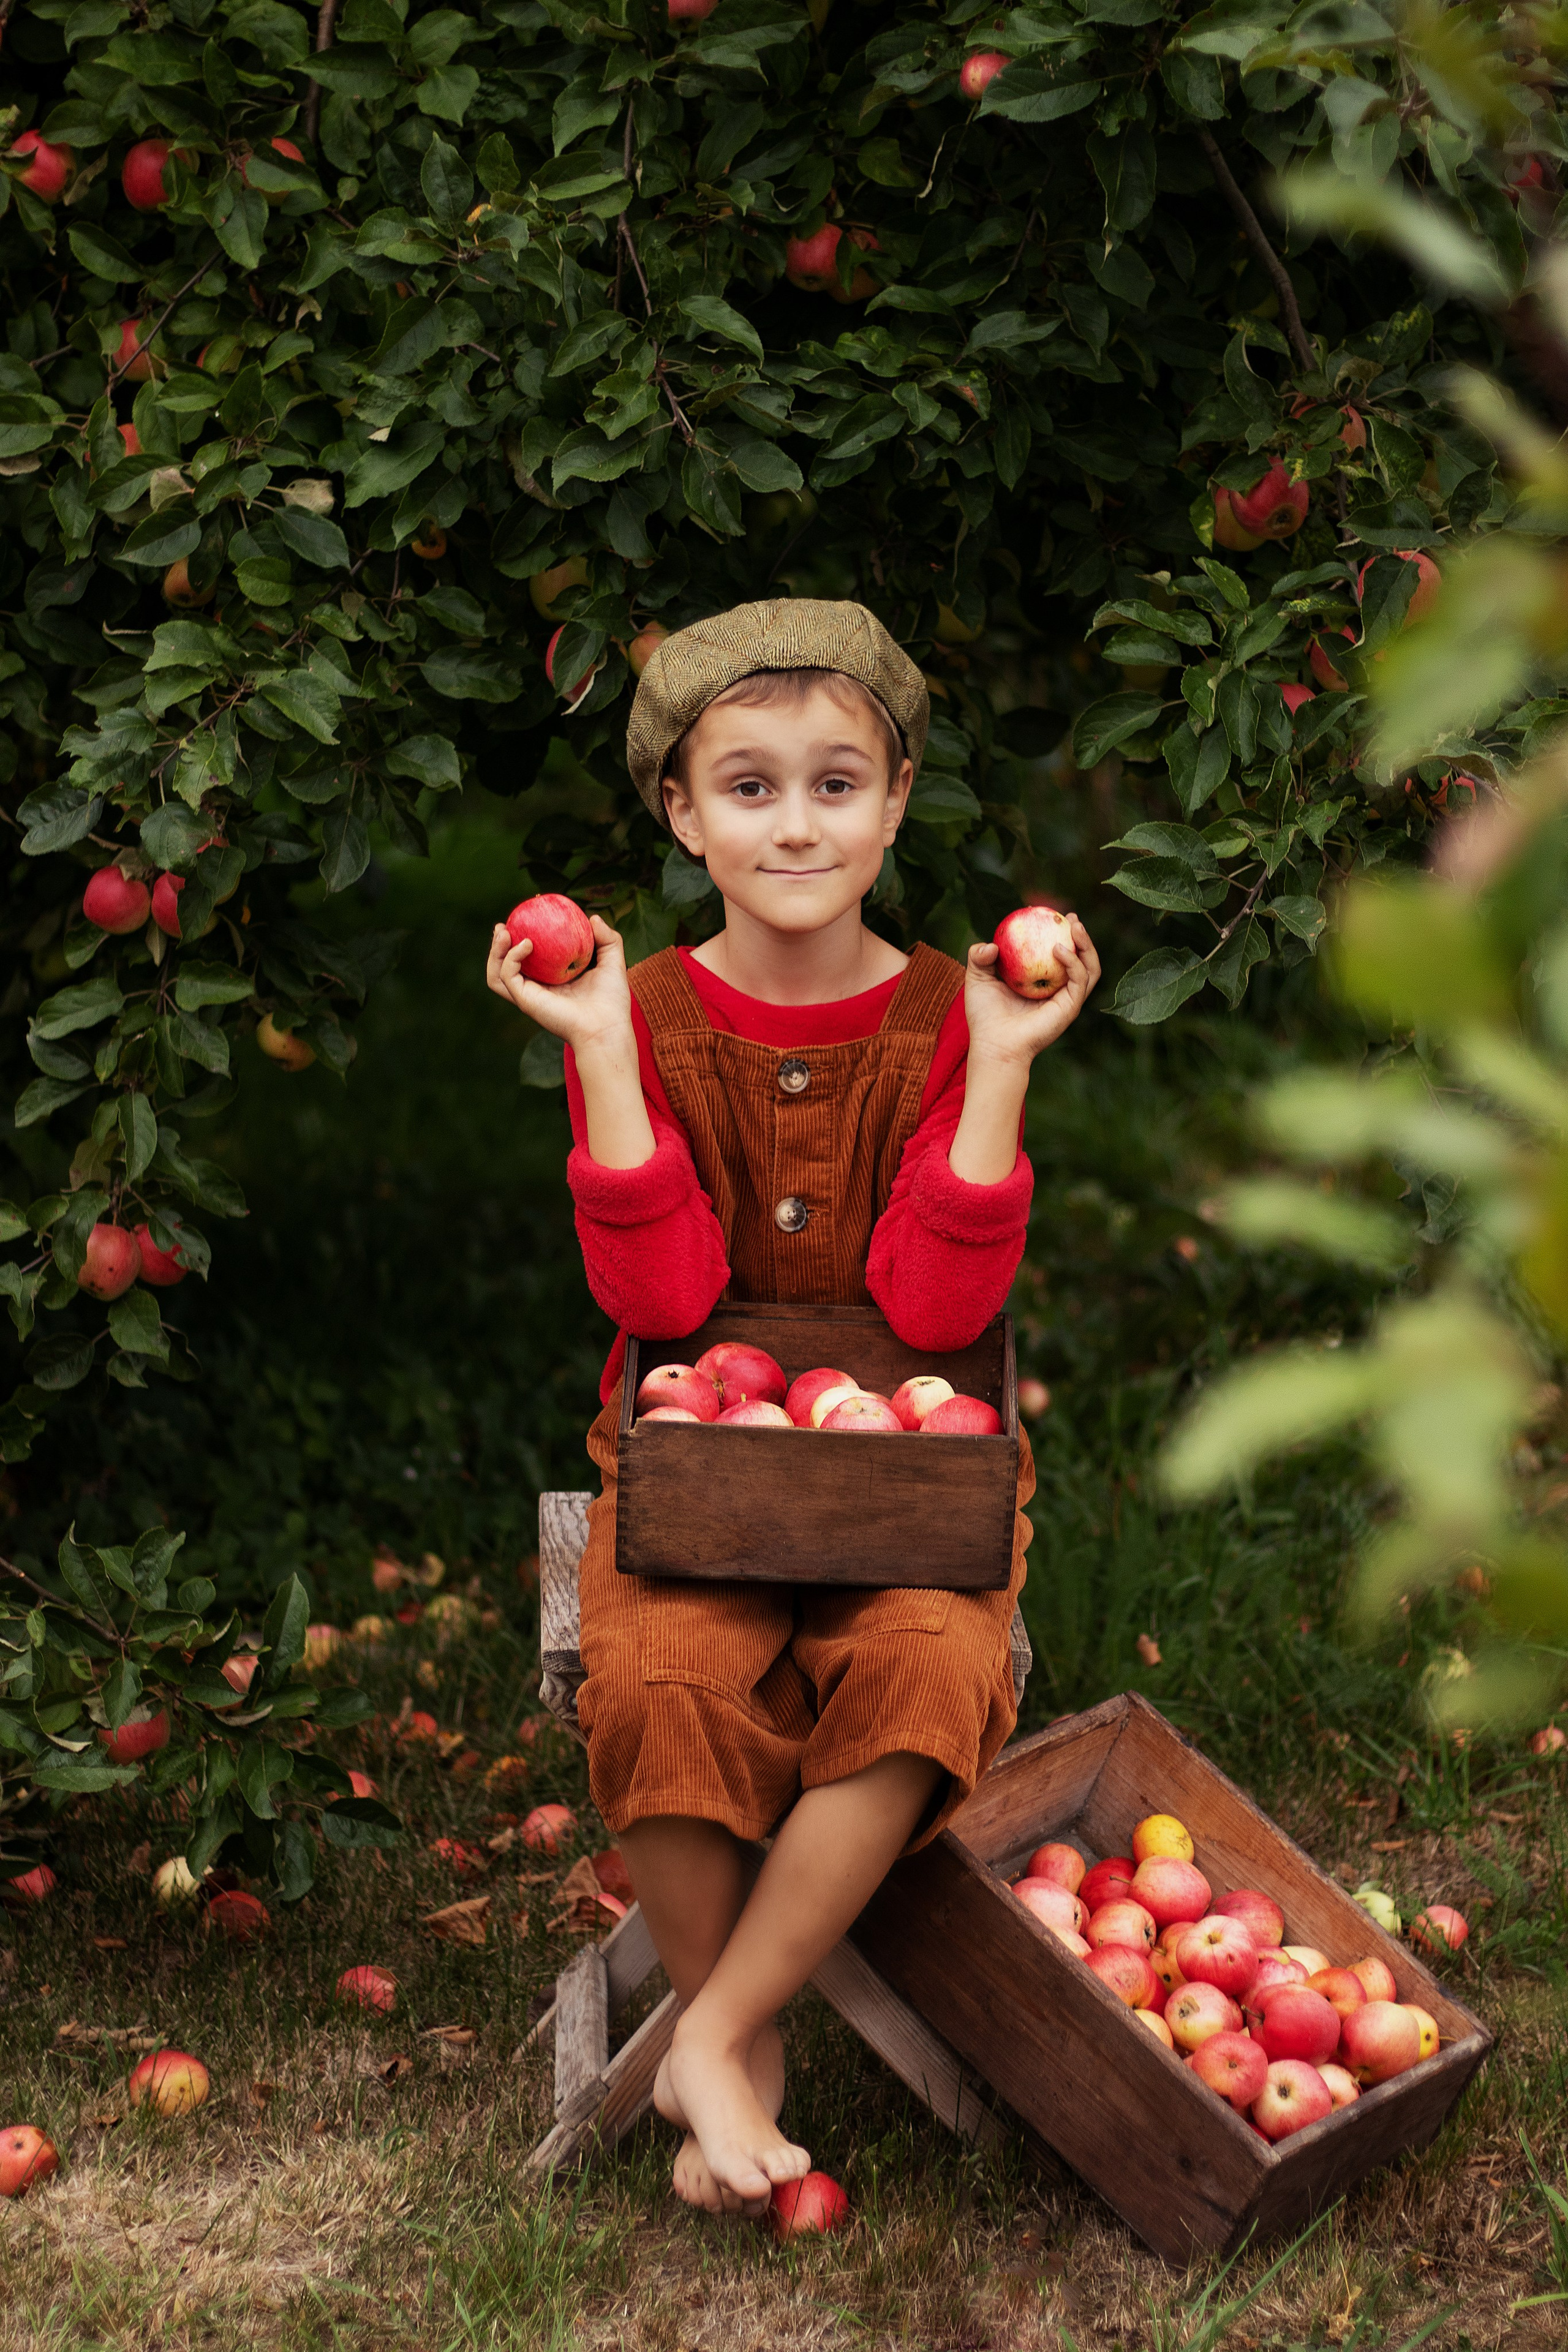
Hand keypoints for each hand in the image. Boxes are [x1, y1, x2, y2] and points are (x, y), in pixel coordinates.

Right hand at [485, 913, 635, 1056]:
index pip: (530, 959)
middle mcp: (537, 988)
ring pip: (497, 973)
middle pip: (506, 966)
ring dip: (495, 951)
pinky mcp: (525, 1000)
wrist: (607, 1026)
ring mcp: (529, 995)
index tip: (526, 917)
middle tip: (504, 925)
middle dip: (499, 945)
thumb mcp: (613, 962)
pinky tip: (526, 944)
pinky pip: (508, 975)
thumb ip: (607, 938)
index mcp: (552, 980)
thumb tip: (593, 917)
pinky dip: (511, 957)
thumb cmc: (612, 1000)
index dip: (522, 938)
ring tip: (503, 931)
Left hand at [962, 913, 1099, 1071]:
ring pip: (1090, 968)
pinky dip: (1074, 962)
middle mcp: (1058, 990)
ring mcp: (1067, 999)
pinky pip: (1079, 980)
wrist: (993, 1044)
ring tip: (1075, 927)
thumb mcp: (977, 979)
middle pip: (1081, 959)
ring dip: (1087, 945)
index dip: (1059, 934)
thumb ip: (979, 957)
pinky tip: (1059, 949)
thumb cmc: (984, 1016)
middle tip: (1072, 918)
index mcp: (1041, 982)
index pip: (1057, 954)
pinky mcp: (1070, 1007)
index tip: (1052, 915)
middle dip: (1082, 936)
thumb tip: (991, 944)